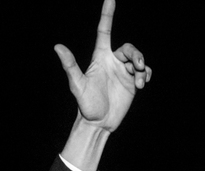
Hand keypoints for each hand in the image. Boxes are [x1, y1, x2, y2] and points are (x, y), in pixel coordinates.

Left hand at [54, 0, 150, 133]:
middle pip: (129, 48)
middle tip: (138, 67)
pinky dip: (146, 75)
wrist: (99, 123)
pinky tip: (143, 83)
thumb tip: (57, 47)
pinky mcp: (132, 83)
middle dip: (136, 55)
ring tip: (140, 82)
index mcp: (100, 57)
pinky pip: (144, 71)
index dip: (107, 14)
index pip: (104, 30)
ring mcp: (123, 72)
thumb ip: (70, 65)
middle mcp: (112, 62)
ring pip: (138, 59)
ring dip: (142, 68)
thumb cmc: (86, 105)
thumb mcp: (77, 85)